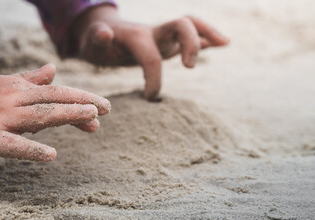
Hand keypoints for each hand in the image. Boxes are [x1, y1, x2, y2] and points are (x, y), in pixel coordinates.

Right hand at [0, 64, 110, 161]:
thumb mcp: (4, 83)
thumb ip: (30, 79)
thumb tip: (53, 69)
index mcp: (18, 88)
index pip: (56, 91)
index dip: (80, 97)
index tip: (103, 106)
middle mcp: (13, 100)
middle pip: (53, 100)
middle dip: (82, 103)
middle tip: (108, 109)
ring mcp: (1, 119)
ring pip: (39, 116)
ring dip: (66, 115)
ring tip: (91, 118)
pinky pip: (13, 145)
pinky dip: (32, 150)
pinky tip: (51, 156)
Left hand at [73, 5, 229, 100]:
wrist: (99, 33)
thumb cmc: (94, 43)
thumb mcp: (89, 43)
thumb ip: (96, 39)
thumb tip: (105, 34)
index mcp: (137, 36)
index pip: (152, 56)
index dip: (153, 79)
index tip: (149, 99)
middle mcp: (154, 31)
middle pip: (181, 25)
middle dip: (190, 43)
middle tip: (190, 67)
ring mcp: (163, 35)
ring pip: (191, 26)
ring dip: (208, 32)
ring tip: (225, 42)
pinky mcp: (169, 42)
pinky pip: (192, 36)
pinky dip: (207, 38)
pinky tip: (222, 42)